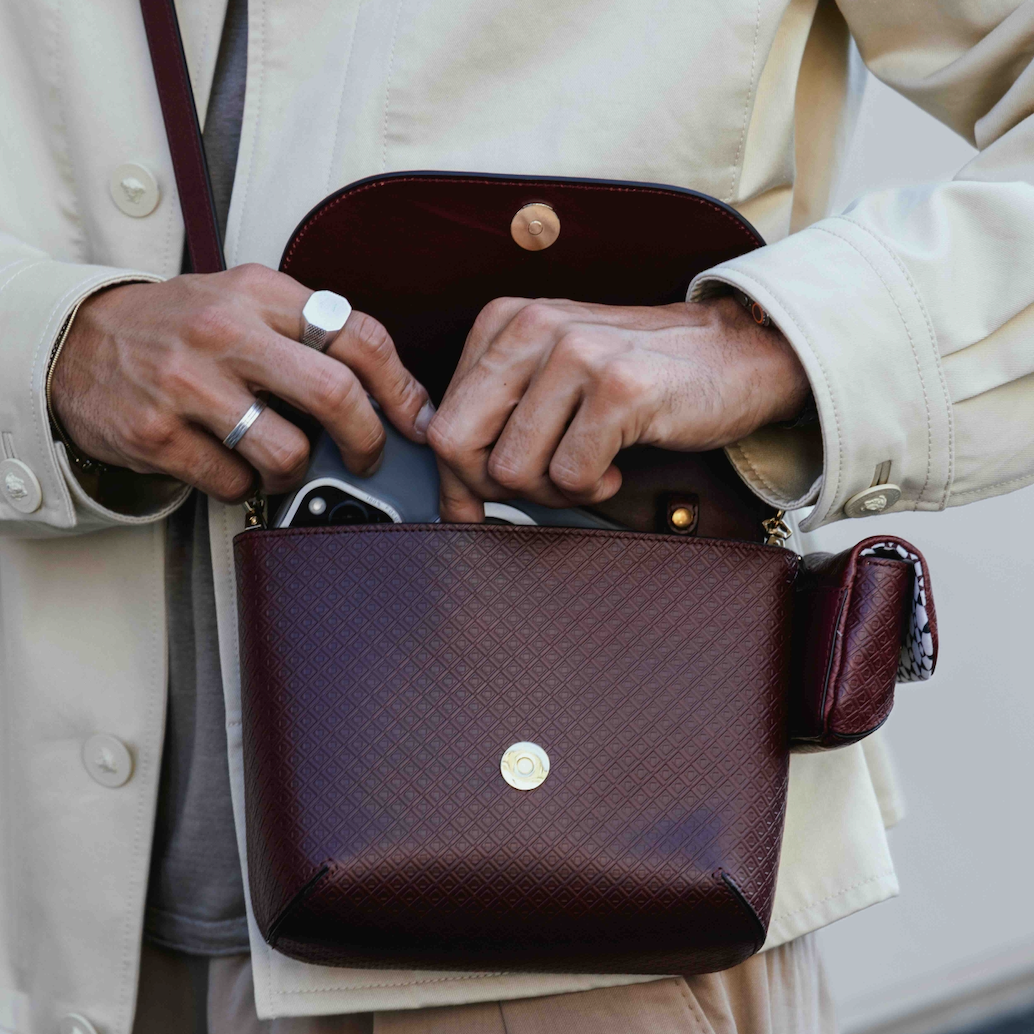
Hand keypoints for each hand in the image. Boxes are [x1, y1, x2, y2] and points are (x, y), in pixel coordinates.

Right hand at [51, 265, 432, 501]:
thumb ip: (306, 331)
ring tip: (281, 458)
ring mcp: (188, 384)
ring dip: (297, 470)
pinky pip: (233, 483)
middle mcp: (226, 332)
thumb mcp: (244, 301)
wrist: (77, 342)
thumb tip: (386, 391)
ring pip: (287, 452)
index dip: (401, 387)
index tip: (415, 419)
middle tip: (368, 456)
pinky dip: (244, 486)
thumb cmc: (179, 327)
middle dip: (368, 440)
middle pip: (336, 394)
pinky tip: (231, 464)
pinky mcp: (158, 433)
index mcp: (260, 293)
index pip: (358, 335)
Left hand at [427, 295, 808, 520]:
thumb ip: (496, 428)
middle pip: (458, 445)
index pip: (442, 422)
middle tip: (540, 486)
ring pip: (512, 470)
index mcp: (504, 323)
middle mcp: (533, 328)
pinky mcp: (619, 389)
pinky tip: (615, 466)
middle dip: (491, 488)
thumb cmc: (637, 377)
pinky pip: (571, 477)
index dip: (460, 478)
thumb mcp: (551, 384)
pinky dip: (593, 487)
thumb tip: (451, 503)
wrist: (733, 354)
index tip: (485, 499)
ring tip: (587, 468)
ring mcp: (577, 355)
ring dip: (550, 491)